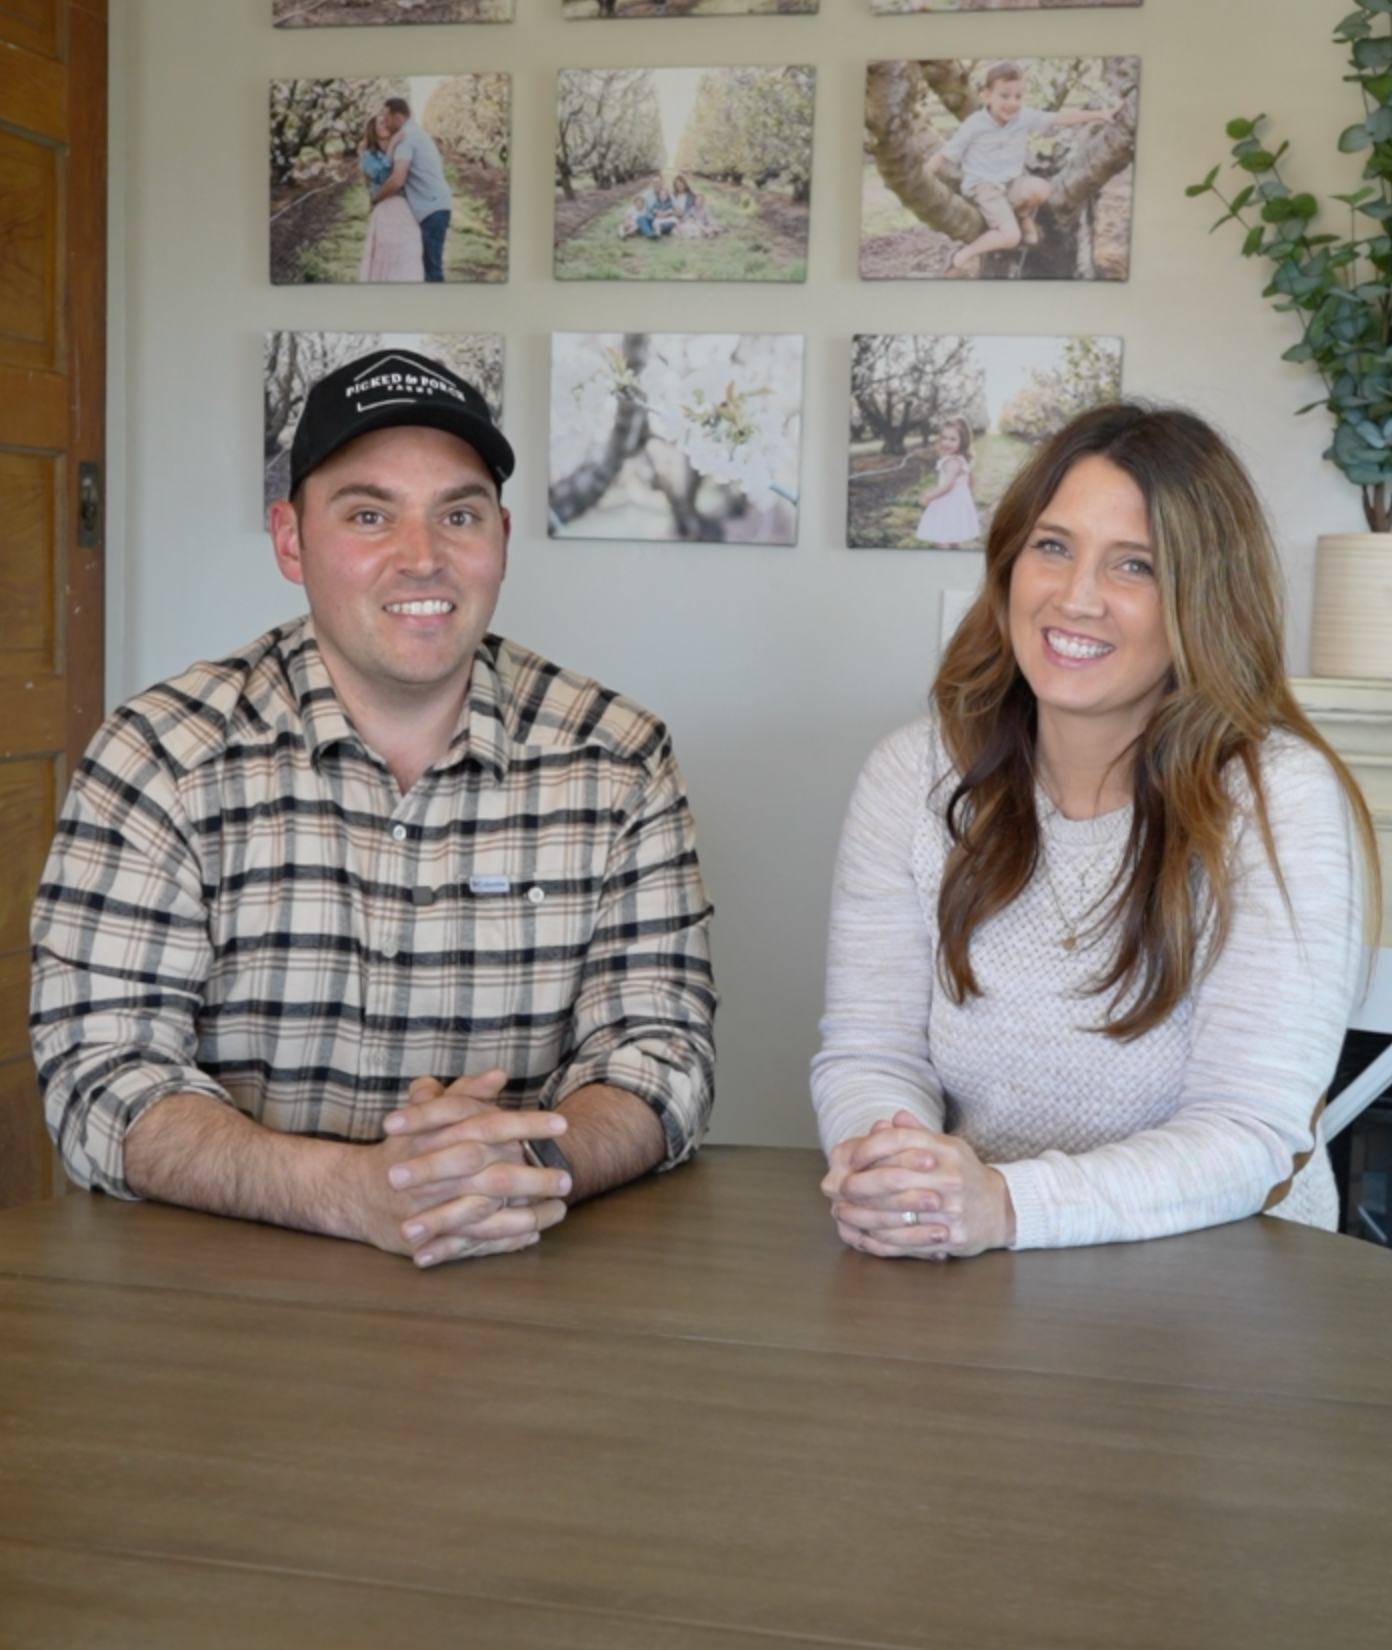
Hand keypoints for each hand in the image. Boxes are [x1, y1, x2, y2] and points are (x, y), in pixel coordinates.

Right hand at [348, 1070, 572, 1267]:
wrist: (356, 1191)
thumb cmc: (402, 1148)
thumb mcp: (428, 1114)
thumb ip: (464, 1094)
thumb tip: (498, 1075)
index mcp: (439, 1136)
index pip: (490, 1125)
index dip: (527, 1125)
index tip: (562, 1125)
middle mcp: (435, 1173)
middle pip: (493, 1176)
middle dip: (534, 1179)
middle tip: (567, 1178)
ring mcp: (430, 1209)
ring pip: (486, 1215)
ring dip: (526, 1216)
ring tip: (558, 1212)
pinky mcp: (426, 1238)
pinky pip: (471, 1242)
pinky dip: (502, 1241)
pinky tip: (530, 1235)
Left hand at [822, 1111, 1014, 1259]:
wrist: (1002, 1209)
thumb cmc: (965, 1174)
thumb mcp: (947, 1145)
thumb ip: (917, 1134)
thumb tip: (888, 1120)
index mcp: (946, 1150)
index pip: (898, 1141)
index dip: (868, 1148)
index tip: (850, 1158)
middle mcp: (950, 1178)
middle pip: (893, 1178)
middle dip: (859, 1184)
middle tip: (838, 1188)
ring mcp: (952, 1210)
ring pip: (896, 1213)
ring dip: (862, 1215)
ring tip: (842, 1212)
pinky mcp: (952, 1237)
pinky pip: (908, 1240)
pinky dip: (880, 1239)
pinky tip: (864, 1234)